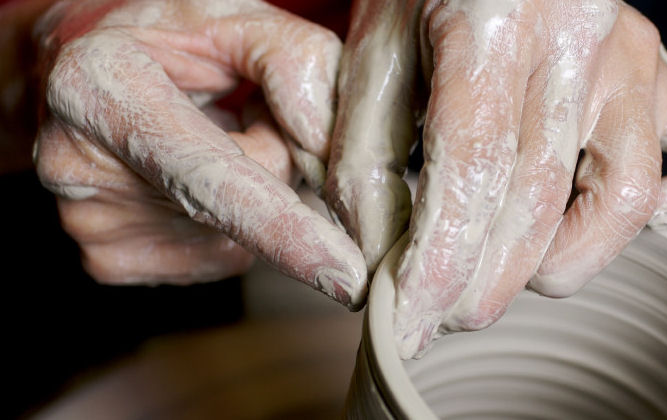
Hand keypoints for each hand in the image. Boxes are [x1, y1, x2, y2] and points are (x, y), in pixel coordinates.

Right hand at [34, 0, 366, 308]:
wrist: (76, 65)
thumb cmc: (161, 33)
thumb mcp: (232, 12)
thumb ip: (294, 60)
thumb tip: (325, 150)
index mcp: (97, 88)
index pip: (209, 176)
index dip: (281, 227)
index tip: (340, 275)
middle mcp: (80, 166)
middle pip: (242, 203)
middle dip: (275, 161)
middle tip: (242, 111)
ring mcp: (91, 224)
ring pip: (237, 234)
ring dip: (251, 189)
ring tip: (204, 136)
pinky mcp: (109, 259)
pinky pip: (217, 254)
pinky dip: (227, 219)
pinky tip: (189, 174)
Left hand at [325, 0, 666, 356]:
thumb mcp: (373, 57)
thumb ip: (366, 159)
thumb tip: (377, 267)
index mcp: (490, 20)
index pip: (472, 164)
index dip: (441, 259)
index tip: (412, 322)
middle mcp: (577, 38)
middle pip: (541, 198)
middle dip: (486, 283)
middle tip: (443, 313)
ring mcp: (634, 60)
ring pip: (630, 198)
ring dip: (565, 261)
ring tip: (510, 264)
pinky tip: (606, 216)